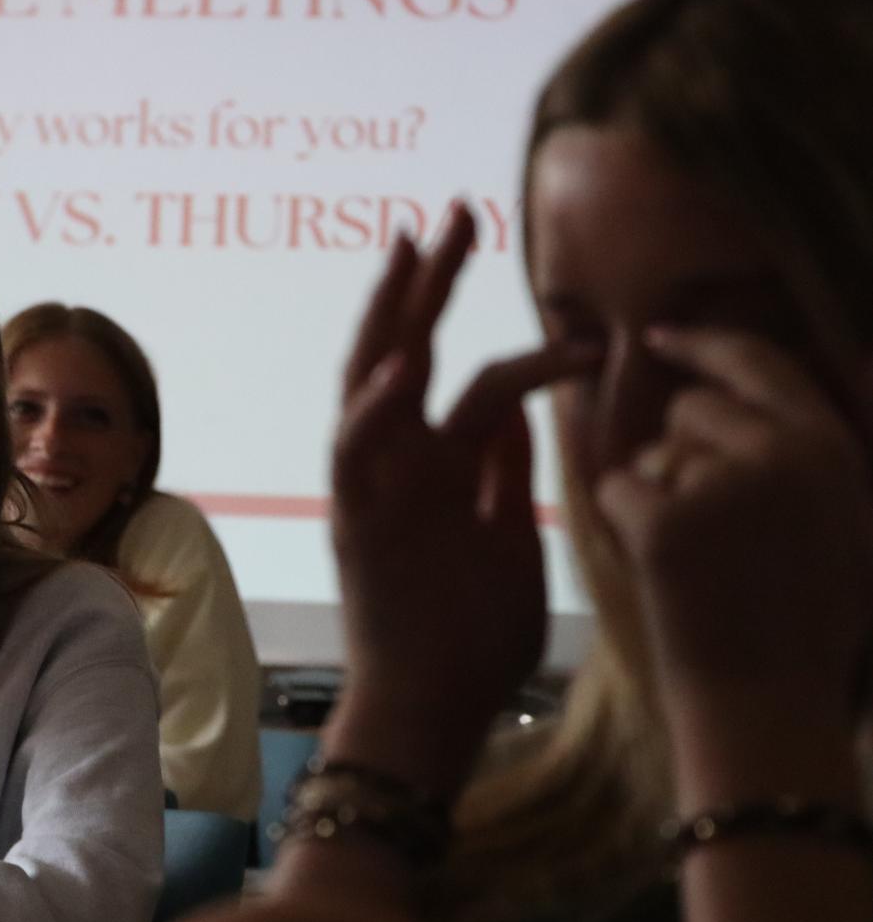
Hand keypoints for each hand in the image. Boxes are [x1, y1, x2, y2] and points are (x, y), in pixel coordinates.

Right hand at [328, 205, 598, 795]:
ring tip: (414, 246)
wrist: (424, 709)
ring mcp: (369, 488)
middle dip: (429, 281)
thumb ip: (498, 476)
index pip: (464, 376)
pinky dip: (375, 410)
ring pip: (369, 380)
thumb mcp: (501, 541)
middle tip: (453, 212)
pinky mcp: (354, 521)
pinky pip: (356, 455)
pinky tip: (403, 364)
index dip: (514, 338)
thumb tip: (515, 415)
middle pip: (404, 349)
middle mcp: (394, 464)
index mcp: (431, 466)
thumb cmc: (465, 638)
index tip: (568, 314)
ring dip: (393, 312)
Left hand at [595, 326, 872, 748]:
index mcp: (832, 450)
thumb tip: (830, 370)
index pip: (762, 363)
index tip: (663, 336)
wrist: (767, 708)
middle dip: (680, 456)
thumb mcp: (848, 524)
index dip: (707, 344)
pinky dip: (625, 527)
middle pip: (692, 411)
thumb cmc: (800, 630)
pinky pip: (617, 490)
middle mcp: (787, 452)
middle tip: (707, 535)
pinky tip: (665, 573)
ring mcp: (727, 483)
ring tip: (700, 566)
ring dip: (656, 497)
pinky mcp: (668, 519)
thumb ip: (818, 453)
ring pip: (652, 454)